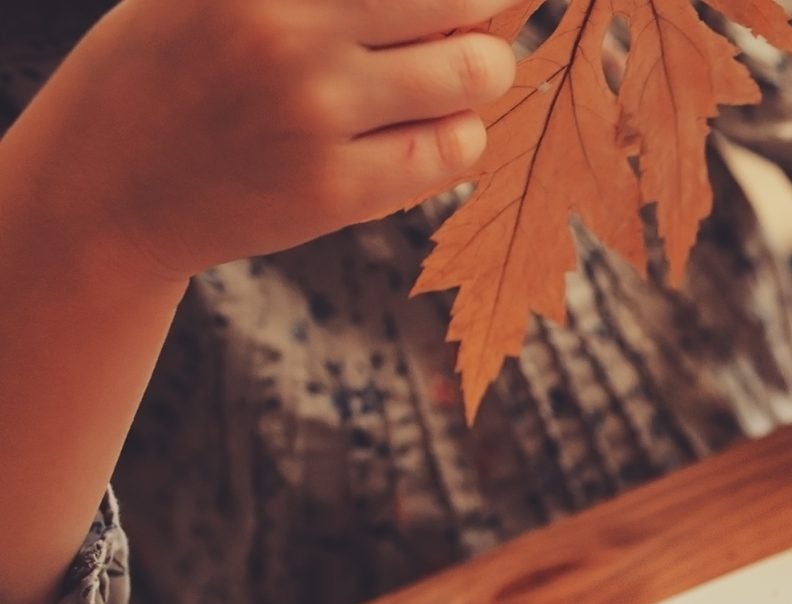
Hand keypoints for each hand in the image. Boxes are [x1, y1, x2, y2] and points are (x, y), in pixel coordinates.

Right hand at [21, 0, 517, 284]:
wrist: (104, 184)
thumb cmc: (177, 62)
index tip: (463, 1)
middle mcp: (285, 30)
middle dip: (479, 10)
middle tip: (469, 22)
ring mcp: (314, 112)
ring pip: (476, 73)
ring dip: (480, 70)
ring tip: (448, 74)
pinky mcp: (337, 189)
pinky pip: (455, 148)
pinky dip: (459, 133)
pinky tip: (421, 127)